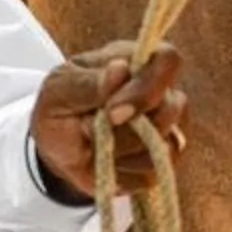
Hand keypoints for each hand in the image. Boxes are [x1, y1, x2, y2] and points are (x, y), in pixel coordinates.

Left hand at [30, 40, 187, 200]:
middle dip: (132, 127)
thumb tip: (120, 70)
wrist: (56, 152)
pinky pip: (154, 171)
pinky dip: (123, 172)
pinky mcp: (161, 161)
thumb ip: (89, 82)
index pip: (168, 60)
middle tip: (94, 130)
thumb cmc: (59, 109)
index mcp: (135, 62)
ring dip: (121, 149)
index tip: (112, 110)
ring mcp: (166, 128)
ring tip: (94, 143)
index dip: (148, 86)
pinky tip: (105, 161)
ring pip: (166, 143)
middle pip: (174, 106)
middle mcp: (159, 92)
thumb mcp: (59, 91)